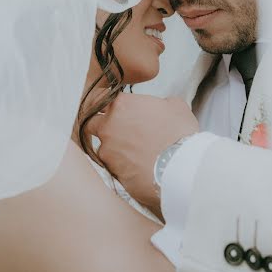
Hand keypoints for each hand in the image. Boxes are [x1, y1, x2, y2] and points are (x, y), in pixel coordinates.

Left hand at [86, 93, 197, 218]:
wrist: (179, 166)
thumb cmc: (178, 132)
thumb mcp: (175, 106)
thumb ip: (160, 103)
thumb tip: (162, 106)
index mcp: (121, 104)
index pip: (103, 99)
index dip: (113, 107)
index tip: (122, 112)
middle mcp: (108, 125)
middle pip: (92, 123)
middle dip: (104, 127)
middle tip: (122, 131)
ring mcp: (107, 150)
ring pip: (102, 147)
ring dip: (114, 149)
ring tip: (135, 154)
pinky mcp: (111, 171)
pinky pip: (111, 166)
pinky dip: (121, 167)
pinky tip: (137, 168)